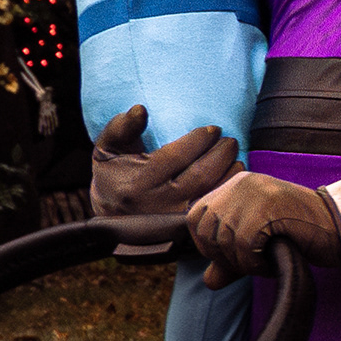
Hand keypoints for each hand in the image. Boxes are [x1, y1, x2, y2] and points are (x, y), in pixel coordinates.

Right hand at [88, 105, 243, 221]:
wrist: (110, 215)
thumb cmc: (112, 175)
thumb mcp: (108, 148)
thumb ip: (122, 127)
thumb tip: (141, 109)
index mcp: (137, 184)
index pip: (177, 156)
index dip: (199, 140)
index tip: (212, 129)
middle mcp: (157, 205)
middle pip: (200, 176)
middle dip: (220, 155)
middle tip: (229, 141)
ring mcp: (174, 222)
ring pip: (212, 195)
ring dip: (230, 173)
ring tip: (233, 156)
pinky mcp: (186, 231)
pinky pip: (214, 209)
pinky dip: (228, 192)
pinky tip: (233, 176)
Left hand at [190, 168, 340, 281]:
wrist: (338, 228)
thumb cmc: (299, 236)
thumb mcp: (258, 245)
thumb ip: (231, 259)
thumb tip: (209, 282)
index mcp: (235, 185)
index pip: (195, 218)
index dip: (208, 245)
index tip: (236, 256)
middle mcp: (241, 183)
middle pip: (205, 231)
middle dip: (225, 257)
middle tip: (255, 261)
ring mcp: (254, 192)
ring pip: (223, 240)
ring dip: (244, 262)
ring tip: (268, 258)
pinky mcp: (266, 207)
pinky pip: (244, 247)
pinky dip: (256, 263)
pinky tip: (274, 259)